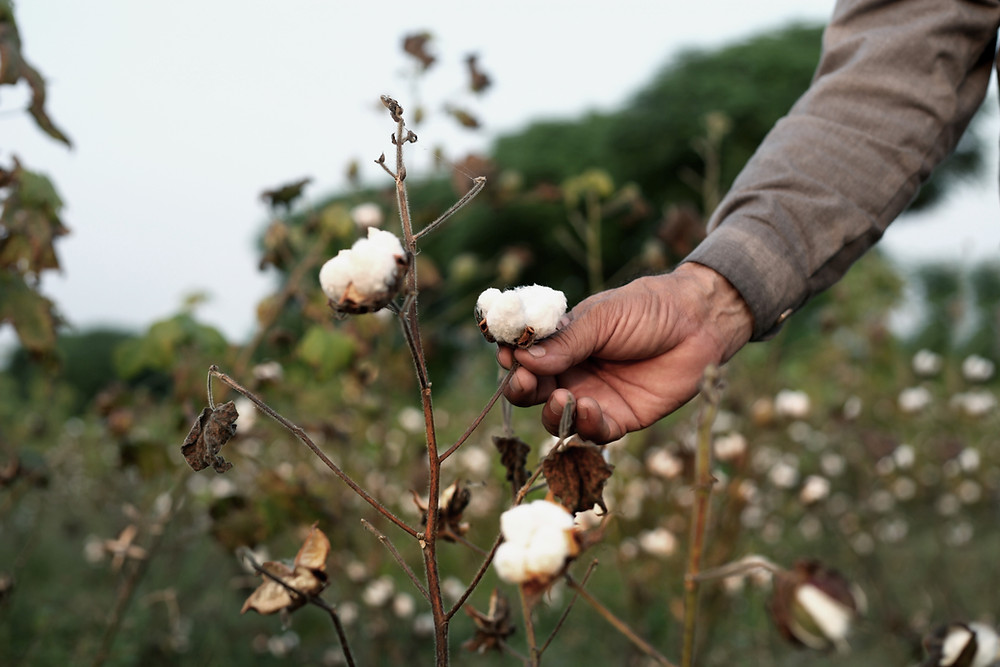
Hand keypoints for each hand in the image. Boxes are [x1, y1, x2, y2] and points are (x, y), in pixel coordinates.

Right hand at [498, 263, 752, 442]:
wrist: (699, 323)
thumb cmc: (648, 310)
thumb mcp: (603, 318)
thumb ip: (566, 342)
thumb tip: (522, 358)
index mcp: (561, 343)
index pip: (523, 356)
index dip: (510, 358)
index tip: (505, 354)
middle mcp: (572, 372)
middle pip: (532, 391)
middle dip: (522, 388)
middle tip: (524, 381)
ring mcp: (594, 396)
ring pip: (558, 418)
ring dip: (553, 412)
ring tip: (563, 398)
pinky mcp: (620, 418)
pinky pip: (595, 432)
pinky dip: (587, 425)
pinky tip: (591, 408)